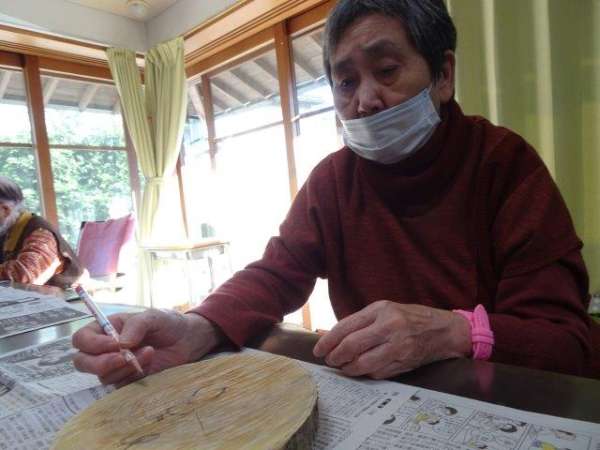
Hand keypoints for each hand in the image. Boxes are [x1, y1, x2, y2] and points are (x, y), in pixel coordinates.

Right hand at [72, 309, 222, 386]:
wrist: (188, 340)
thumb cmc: (168, 323)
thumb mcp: (153, 317)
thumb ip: (136, 326)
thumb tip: (120, 344)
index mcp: (106, 329)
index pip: (81, 339)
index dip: (92, 344)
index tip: (114, 344)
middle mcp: (105, 349)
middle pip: (82, 362)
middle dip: (100, 363)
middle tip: (124, 358)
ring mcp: (115, 366)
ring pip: (103, 376)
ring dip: (125, 367)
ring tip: (149, 352)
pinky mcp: (128, 380)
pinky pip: (120, 385)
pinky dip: (134, 376)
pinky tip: (150, 363)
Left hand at [313, 301, 470, 378]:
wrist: (444, 330)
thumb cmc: (410, 317)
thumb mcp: (385, 309)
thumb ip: (361, 321)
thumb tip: (333, 336)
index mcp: (381, 310)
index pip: (346, 327)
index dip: (328, 340)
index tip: (318, 350)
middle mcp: (389, 327)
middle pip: (352, 346)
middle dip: (335, 356)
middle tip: (329, 360)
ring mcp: (398, 347)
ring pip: (363, 364)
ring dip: (348, 368)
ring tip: (343, 367)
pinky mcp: (404, 363)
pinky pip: (377, 373)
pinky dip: (365, 373)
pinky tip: (361, 370)